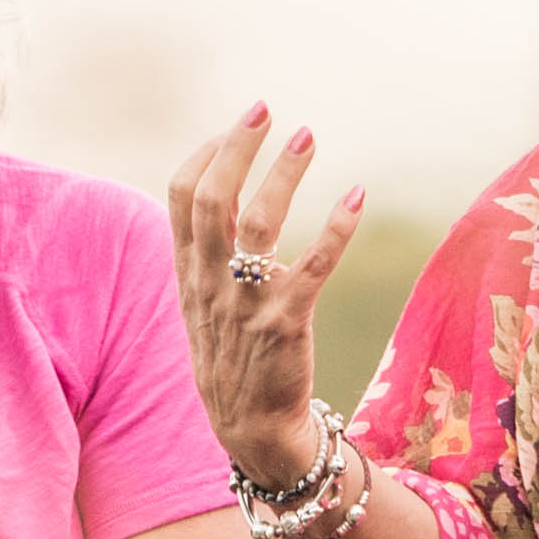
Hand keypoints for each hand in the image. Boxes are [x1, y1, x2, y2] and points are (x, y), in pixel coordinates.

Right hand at [167, 104, 365, 479]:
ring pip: (258, 222)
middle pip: (212, 198)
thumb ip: (205, 253)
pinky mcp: (286, 323)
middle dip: (236, 147)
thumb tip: (218, 193)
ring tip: (306, 135)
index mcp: (189, 273)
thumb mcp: (203, 304)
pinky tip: (357, 196)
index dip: (206, 154)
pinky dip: (336, 228)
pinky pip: (312, 266)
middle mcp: (211, 283)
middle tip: (263, 108)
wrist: (250, 430)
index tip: (234, 128)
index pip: (182, 197)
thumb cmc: (232, 358)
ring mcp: (246, 304)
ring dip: (283, 173)